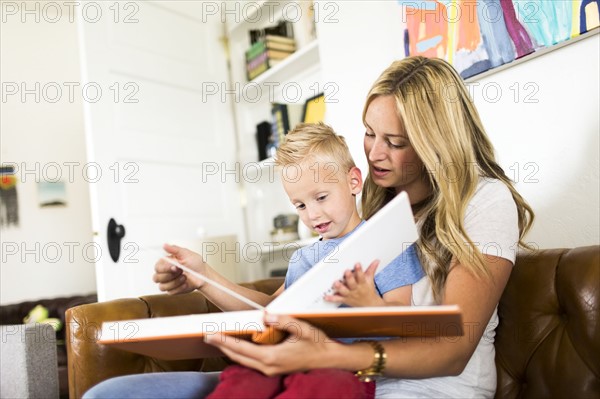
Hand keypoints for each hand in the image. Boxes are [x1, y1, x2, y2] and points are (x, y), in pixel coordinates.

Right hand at [152, 243, 206, 294]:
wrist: (204, 275)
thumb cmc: (196, 263)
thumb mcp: (186, 253)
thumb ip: (174, 249)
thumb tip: (165, 245)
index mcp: (166, 263)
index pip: (157, 267)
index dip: (165, 268)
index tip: (175, 266)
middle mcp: (165, 273)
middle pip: (156, 278)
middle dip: (170, 275)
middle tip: (181, 271)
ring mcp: (168, 282)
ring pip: (162, 286)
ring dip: (175, 282)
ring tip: (185, 277)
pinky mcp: (172, 290)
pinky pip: (170, 292)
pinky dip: (180, 287)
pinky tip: (185, 283)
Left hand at [205, 314, 342, 375]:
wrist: (330, 359)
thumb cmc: (318, 343)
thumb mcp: (303, 328)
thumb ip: (283, 321)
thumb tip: (266, 315)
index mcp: (272, 357)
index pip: (241, 348)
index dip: (224, 341)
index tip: (210, 335)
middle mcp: (268, 366)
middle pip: (238, 356)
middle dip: (221, 346)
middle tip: (207, 335)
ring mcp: (271, 370)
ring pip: (243, 361)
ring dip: (230, 350)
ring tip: (218, 339)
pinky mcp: (274, 369)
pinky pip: (252, 362)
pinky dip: (241, 353)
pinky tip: (237, 345)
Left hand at [325, 260, 384, 306]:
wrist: (369, 305)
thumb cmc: (368, 290)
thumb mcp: (370, 280)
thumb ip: (371, 269)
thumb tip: (376, 261)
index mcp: (362, 284)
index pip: (361, 276)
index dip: (359, 270)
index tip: (357, 264)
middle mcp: (356, 289)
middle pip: (352, 284)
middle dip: (349, 278)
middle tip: (346, 272)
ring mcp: (350, 295)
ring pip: (344, 291)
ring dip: (339, 287)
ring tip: (335, 283)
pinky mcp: (345, 299)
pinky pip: (337, 299)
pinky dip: (331, 298)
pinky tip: (326, 296)